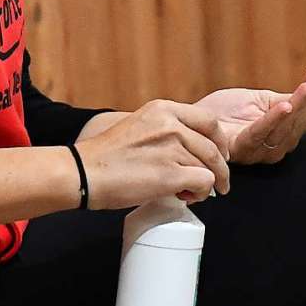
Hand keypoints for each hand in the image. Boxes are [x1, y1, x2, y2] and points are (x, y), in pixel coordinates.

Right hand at [75, 99, 232, 208]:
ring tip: (188, 192)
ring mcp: (171, 147)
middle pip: (214, 147)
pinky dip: (199, 194)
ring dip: (205, 184)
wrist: (84, 172)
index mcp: (162, 109)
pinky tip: (185, 196)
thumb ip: (165, 131)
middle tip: (219, 184)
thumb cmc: (106, 156)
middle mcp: (170, 124)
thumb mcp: (139, 126)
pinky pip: (203, 183)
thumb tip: (191, 150)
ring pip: (210, 168)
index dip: (220, 141)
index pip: (209, 121)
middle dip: (220, 169)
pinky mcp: (170, 173)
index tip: (220, 154)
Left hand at [193, 68, 305, 164]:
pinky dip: (273, 120)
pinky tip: (284, 106)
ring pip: (283, 129)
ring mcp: (257, 151)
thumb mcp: (260, 101)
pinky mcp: (238, 149)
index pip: (303, 116)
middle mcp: (273, 147)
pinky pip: (259, 134)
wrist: (193, 118)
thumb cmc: (226, 111)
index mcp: (281, 135)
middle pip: (296, 124)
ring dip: (297, 108)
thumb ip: (287, 100)